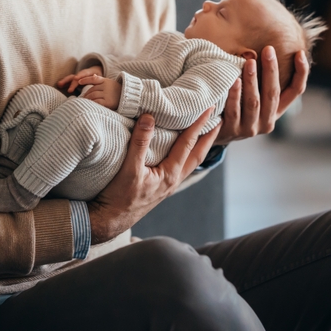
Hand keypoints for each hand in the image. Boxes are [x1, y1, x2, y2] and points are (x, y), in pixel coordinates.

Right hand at [56, 66, 103, 93]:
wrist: (96, 72)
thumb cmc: (98, 77)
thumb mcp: (99, 77)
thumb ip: (96, 77)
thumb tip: (95, 75)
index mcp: (88, 72)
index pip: (84, 73)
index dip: (80, 75)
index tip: (76, 78)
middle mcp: (81, 74)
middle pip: (75, 77)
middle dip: (71, 82)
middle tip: (69, 90)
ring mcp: (77, 77)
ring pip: (70, 78)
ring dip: (65, 81)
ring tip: (59, 84)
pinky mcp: (75, 81)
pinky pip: (69, 81)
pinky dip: (64, 83)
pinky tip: (59, 86)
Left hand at [78, 75, 121, 109]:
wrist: (129, 99)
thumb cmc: (118, 91)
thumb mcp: (111, 83)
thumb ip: (102, 80)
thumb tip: (94, 75)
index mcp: (106, 81)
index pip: (93, 79)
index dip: (85, 80)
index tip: (78, 81)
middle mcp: (106, 86)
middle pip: (91, 90)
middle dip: (86, 94)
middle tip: (82, 98)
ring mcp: (107, 94)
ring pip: (92, 96)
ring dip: (87, 99)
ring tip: (85, 102)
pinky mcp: (108, 102)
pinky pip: (96, 102)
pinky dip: (92, 103)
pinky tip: (90, 105)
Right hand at [87, 111, 218, 243]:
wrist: (111, 220)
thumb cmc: (119, 198)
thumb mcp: (128, 168)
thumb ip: (139, 142)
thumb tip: (149, 117)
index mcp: (170, 174)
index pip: (188, 144)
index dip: (199, 125)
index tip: (209, 110)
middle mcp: (174, 179)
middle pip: (198, 155)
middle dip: (209, 137)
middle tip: (219, 121)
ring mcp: (168, 184)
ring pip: (190, 162)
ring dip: (199, 146)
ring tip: (205, 133)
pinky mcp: (160, 187)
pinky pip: (180, 167)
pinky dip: (186, 155)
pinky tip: (182, 151)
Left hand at [215, 46, 308, 143]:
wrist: (215, 133)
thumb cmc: (238, 105)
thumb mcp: (254, 94)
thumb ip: (262, 78)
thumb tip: (265, 47)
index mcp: (277, 110)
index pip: (295, 91)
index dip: (301, 72)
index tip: (299, 52)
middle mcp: (267, 121)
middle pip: (273, 93)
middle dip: (271, 70)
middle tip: (268, 49)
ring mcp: (250, 128)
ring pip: (254, 102)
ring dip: (252, 81)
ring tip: (249, 62)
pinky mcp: (232, 131)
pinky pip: (233, 111)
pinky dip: (234, 95)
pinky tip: (233, 81)